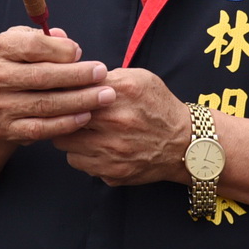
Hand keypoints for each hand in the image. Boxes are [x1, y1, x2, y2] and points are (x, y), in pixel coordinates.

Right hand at [0, 26, 114, 143]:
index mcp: (0, 49)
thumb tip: (69, 45)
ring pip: (45, 104)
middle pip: (41, 76)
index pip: (32, 46)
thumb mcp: (25, 43)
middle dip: (77, 76)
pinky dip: (66, 124)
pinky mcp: (8, 129)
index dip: (60, 49)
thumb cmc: (20, 65)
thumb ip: (47, 39)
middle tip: (102, 73)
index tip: (80, 52)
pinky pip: (41, 128)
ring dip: (79, 100)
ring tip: (104, 96)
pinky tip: (85, 116)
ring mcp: (0, 106)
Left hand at [56, 68, 191, 185]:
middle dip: (64, 113)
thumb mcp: (140, 78)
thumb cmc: (159, 107)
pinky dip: (81, 155)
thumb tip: (77, 77)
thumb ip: (107, 76)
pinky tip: (93, 147)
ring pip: (64, 143)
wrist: (184, 144)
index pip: (73, 90)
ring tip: (83, 131)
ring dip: (70, 136)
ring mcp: (112, 151)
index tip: (64, 93)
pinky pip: (77, 163)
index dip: (65, 92)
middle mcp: (115, 122)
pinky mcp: (112, 172)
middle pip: (64, 117)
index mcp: (120, 93)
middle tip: (69, 112)